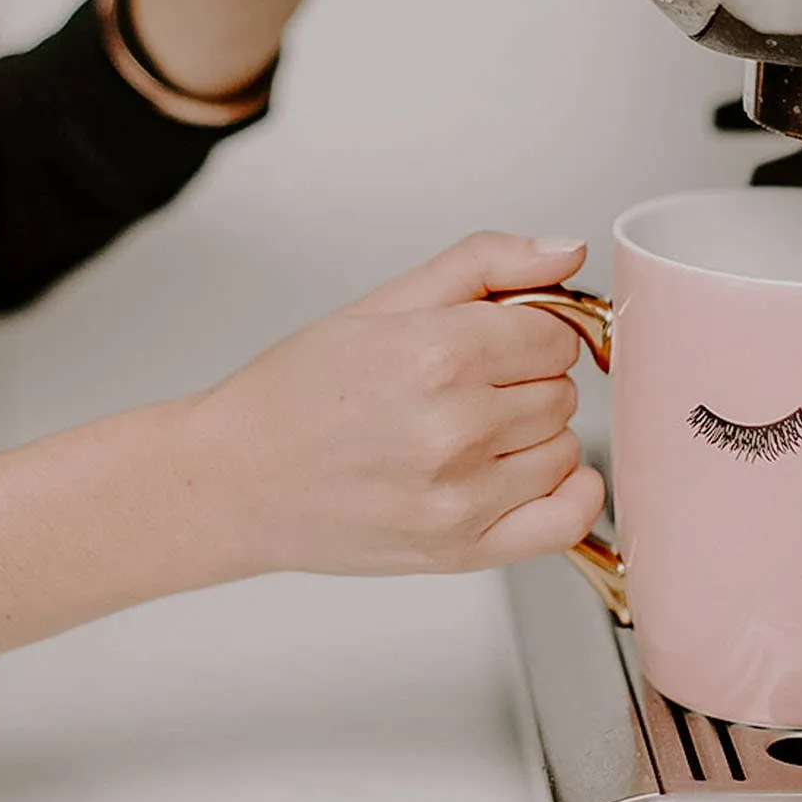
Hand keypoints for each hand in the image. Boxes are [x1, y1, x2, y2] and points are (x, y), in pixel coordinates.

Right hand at [182, 232, 605, 577]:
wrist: (234, 480)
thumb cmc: (298, 393)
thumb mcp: (383, 302)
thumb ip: (485, 264)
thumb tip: (568, 251)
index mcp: (435, 353)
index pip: (555, 335)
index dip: (529, 332)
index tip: (494, 341)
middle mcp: (453, 427)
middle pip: (561, 389)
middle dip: (525, 380)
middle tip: (465, 387)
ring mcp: (460, 497)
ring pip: (566, 446)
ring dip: (534, 436)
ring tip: (469, 433)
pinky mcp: (461, 551)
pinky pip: (567, 519)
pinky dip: (566, 495)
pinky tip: (524, 475)